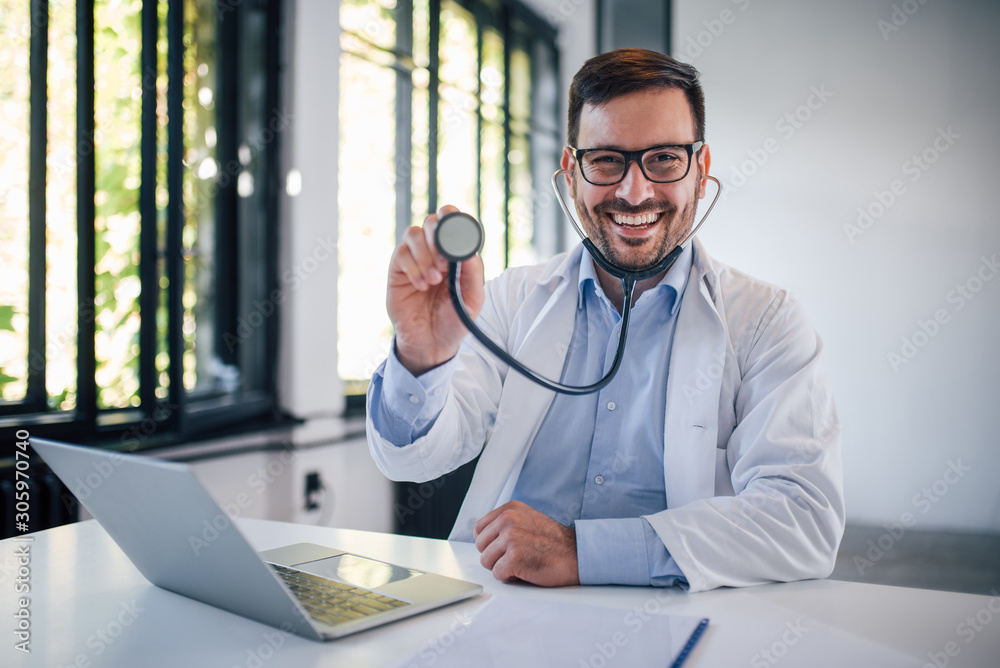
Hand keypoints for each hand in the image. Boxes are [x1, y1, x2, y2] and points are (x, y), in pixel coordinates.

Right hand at [387, 205, 484, 375]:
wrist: (432, 342)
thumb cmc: (454, 319)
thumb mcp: (473, 298)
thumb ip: (473, 272)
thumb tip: (468, 248)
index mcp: (455, 253)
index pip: (453, 221)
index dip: (453, 218)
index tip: (456, 234)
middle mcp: (434, 250)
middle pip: (432, 221)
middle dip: (438, 238)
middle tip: (445, 265)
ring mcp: (415, 258)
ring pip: (413, 233)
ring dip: (425, 254)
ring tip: (434, 280)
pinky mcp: (398, 270)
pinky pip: (401, 254)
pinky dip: (413, 268)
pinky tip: (421, 286)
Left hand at [473, 501, 579, 586]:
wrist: (576, 554)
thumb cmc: (553, 542)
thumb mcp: (528, 519)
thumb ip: (505, 522)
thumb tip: (481, 534)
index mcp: (510, 509)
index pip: (479, 528)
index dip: (489, 543)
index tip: (504, 547)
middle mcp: (508, 520)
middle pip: (481, 546)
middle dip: (495, 556)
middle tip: (516, 556)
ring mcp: (511, 538)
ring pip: (486, 561)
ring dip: (502, 567)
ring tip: (522, 562)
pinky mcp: (514, 558)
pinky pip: (497, 574)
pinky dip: (510, 577)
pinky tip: (525, 570)